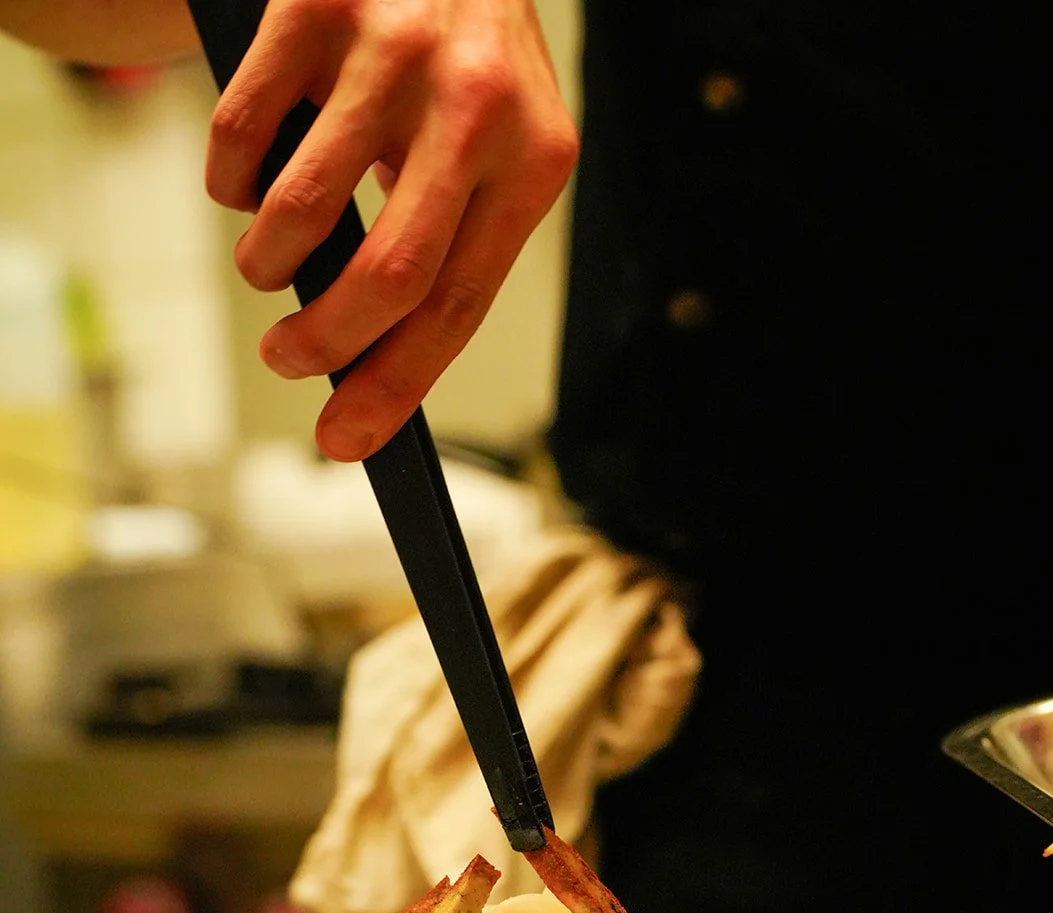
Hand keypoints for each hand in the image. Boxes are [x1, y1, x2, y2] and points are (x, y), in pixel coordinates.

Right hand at [204, 0, 577, 461]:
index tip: (344, 440)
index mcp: (534, 158)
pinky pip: (242, 135)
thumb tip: (372, 369)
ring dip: (266, 263)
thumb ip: (449, 243)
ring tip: (270, 259)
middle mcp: (474, 101)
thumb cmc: (462, 64)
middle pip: (387, 276)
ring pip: (300, 210)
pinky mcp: (314, 2)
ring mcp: (394, 47)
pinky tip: (247, 180)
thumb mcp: (493, 151)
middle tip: (287, 357)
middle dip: (322, 343)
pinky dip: (230, 182)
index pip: (459, 303)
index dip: (396, 385)